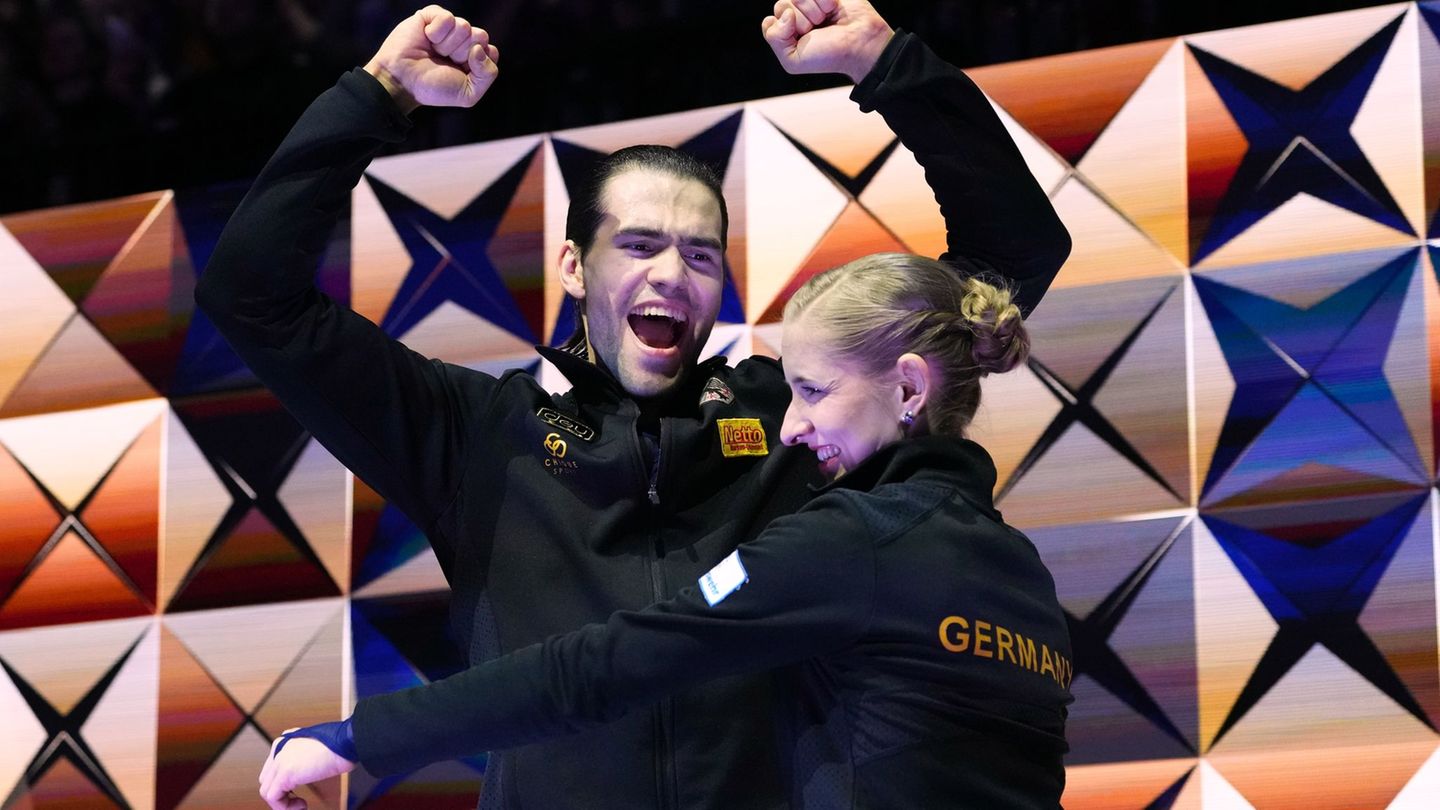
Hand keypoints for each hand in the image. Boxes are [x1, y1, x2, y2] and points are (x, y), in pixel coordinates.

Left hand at [259, 728, 356, 809]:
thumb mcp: (318, 748)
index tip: (297, 794)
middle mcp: (279, 748)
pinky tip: (303, 804)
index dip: (283, 786)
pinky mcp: (285, 773)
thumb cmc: (343, 744)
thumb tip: (307, 772)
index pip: (272, 769)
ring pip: (267, 790)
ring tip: (301, 805)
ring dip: (282, 804)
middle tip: (299, 801)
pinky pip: (272, 798)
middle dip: (281, 795)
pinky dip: (284, 807)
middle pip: (267, 780)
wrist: (348, 741)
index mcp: (286, 741)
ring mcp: (280, 760)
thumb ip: (306, 757)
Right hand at [363, 5, 499, 112]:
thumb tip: (480, 49)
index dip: (477, 63)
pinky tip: (427, 38)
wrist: (402, 81)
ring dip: (448, 45)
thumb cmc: (433, 88)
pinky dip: (437, 32)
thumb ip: (488, 74)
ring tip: (434, 51)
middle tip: (445, 61)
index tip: (460, 72)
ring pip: (465, 26)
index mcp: (474, 57)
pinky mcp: (432, 16)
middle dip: (462, 53)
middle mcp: (463, 40)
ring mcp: (448, 27)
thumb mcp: (468, 94)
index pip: (491, 51)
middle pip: (481, 36)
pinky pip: (447, 18)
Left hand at [761, 0, 892, 82]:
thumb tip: (785, 13)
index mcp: (785, 34)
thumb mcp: (793, 60)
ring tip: (827, 19)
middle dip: (801, 20)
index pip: (770, 21)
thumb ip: (775, 39)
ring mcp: (810, 2)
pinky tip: (833, 8)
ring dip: (814, 9)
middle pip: (782, 5)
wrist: (860, 44)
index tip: (802, 39)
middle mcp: (796, 16)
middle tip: (817, 30)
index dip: (784, 29)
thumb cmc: (829, 56)